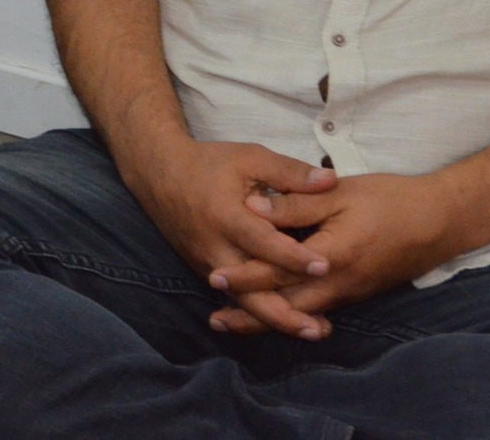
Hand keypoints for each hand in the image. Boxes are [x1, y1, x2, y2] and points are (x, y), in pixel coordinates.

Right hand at [118, 137, 338, 338]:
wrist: (159, 176)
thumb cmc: (209, 164)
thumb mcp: (250, 158)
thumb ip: (290, 172)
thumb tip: (331, 180)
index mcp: (226, 217)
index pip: (261, 243)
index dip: (292, 256)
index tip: (324, 267)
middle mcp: (215, 248)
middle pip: (248, 291)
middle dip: (283, 314)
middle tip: (318, 328)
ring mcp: (208, 264)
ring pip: (243, 301)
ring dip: (276, 320)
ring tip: (313, 330)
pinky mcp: (206, 271)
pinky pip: (236, 296)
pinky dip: (261, 311)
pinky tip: (289, 320)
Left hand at [205, 171, 463, 337]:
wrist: (439, 221)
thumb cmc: (390, 200)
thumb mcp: (340, 194)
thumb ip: (296, 203)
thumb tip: (252, 206)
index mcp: (332, 256)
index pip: (278, 271)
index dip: (245, 276)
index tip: (214, 278)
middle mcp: (339, 284)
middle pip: (286, 307)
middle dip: (250, 315)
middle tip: (216, 320)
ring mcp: (349, 293)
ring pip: (301, 314)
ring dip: (268, 319)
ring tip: (235, 322)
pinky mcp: (356, 293)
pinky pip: (317, 309)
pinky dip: (292, 313)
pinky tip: (277, 311)